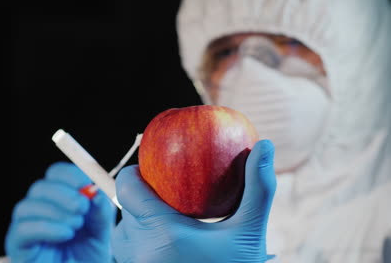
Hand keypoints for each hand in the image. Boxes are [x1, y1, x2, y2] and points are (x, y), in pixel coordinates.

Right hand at [5, 162, 115, 262]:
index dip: (69, 174)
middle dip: (63, 193)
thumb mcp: (101, 229)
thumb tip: (96, 192)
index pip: (56, 174)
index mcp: (59, 197)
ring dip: (55, 212)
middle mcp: (39, 208)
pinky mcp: (18, 245)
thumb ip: (100, 210)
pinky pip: (23, 229)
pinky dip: (47, 228)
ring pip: (27, 206)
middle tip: (82, 206)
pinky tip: (66, 234)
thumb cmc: (89, 254)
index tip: (86, 183)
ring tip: (77, 225)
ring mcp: (26, 226)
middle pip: (40, 187)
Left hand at [112, 140, 276, 262]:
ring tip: (175, 221)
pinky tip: (171, 243)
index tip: (158, 169)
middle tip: (175, 197)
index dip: (137, 171)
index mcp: (159, 231)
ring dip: (145, 220)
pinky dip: (144, 240)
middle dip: (148, 197)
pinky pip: (129, 248)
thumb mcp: (249, 234)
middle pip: (127, 205)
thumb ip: (258, 188)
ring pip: (126, 228)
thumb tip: (267, 144)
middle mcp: (135, 249)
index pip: (126, 184)